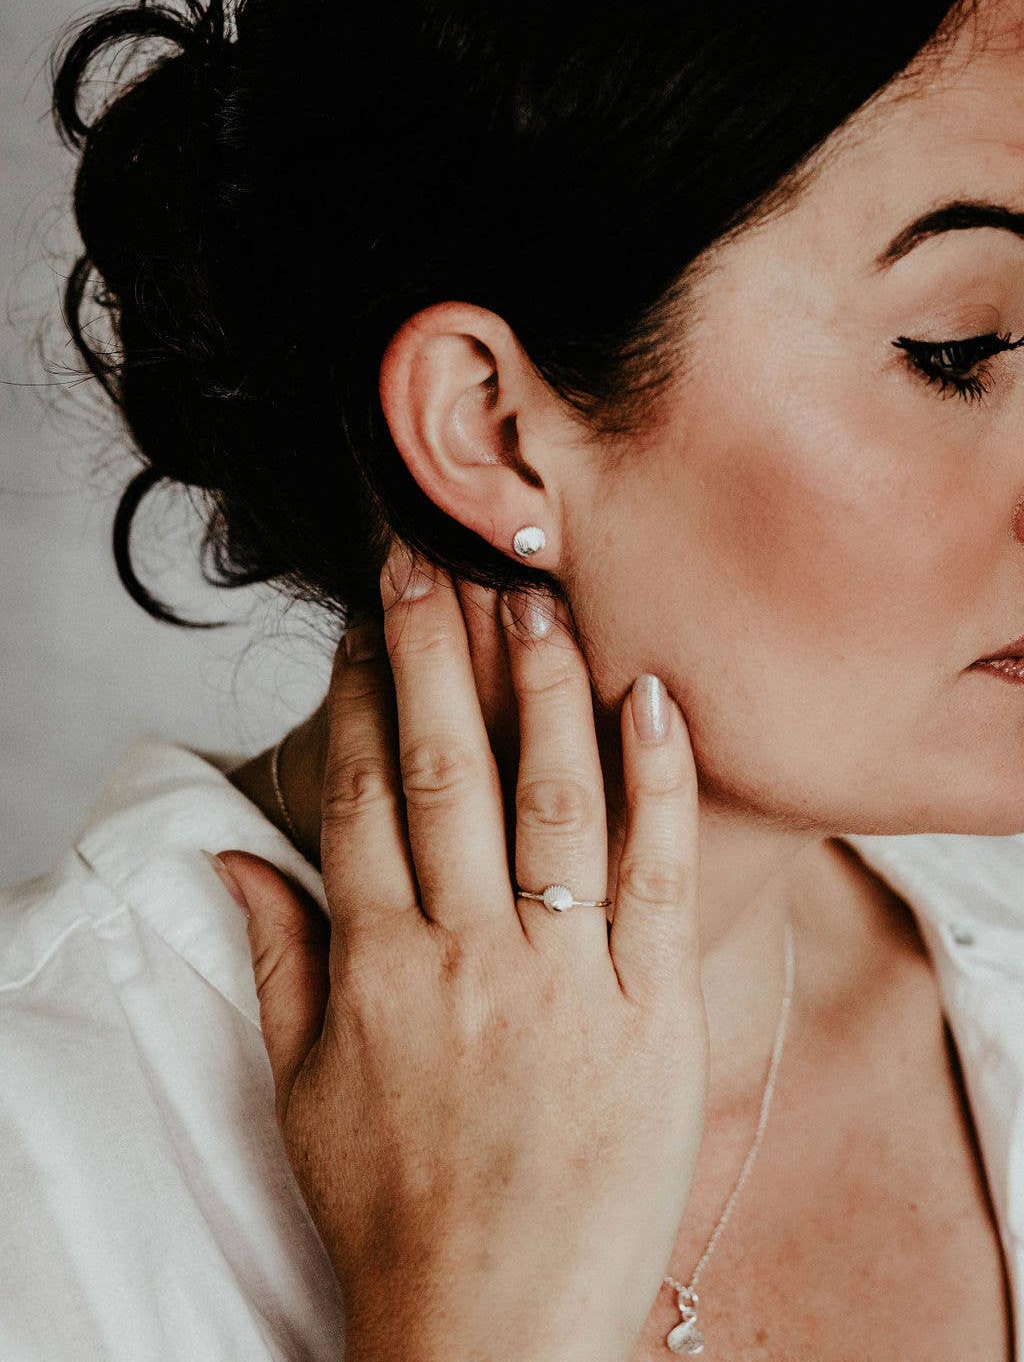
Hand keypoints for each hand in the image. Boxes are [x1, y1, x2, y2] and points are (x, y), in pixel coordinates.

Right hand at [219, 544, 707, 1361]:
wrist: (494, 1332)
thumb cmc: (393, 1210)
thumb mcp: (303, 1091)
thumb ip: (275, 962)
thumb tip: (230, 859)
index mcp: (375, 968)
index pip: (358, 796)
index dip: (358, 696)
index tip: (364, 622)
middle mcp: (464, 956)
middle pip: (441, 771)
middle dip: (431, 654)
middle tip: (428, 559)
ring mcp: (562, 979)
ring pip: (550, 800)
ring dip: (540, 688)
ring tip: (532, 597)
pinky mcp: (650, 1012)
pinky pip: (655, 875)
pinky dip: (657, 781)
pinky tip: (651, 697)